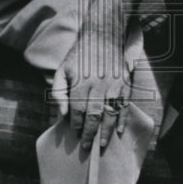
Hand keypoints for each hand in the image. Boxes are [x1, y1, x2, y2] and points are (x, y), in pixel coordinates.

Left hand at [51, 35, 132, 150]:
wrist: (102, 37)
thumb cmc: (79, 56)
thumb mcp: (62, 70)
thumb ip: (58, 93)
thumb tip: (62, 114)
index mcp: (80, 83)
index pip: (77, 111)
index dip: (75, 124)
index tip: (74, 133)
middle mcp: (97, 86)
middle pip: (93, 116)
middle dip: (89, 133)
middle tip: (86, 147)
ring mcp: (113, 86)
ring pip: (109, 114)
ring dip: (105, 131)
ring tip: (101, 144)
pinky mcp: (124, 84)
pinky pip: (124, 105)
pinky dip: (122, 119)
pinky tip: (118, 131)